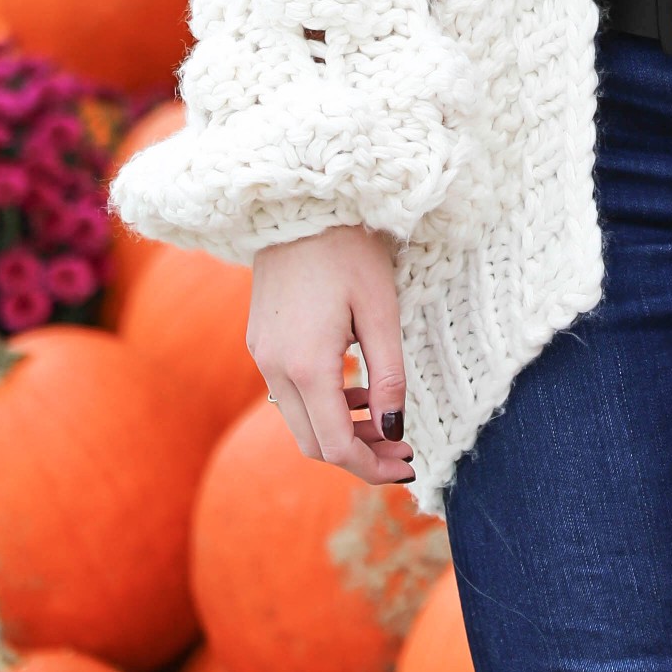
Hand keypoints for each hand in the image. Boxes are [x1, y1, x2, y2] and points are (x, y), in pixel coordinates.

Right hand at [247, 225, 414, 487]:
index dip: (374, 466)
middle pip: (314, 444)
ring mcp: (262, 357)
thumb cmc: (348, 250)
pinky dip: (322, 407)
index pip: (336, 446)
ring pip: (300, 423)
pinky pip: (289, 395)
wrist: (297, 205)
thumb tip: (393, 429)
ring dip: (340, 433)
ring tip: (384, 422)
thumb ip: (388, 375)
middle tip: (402, 451)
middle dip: (359, 457)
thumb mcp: (381, 311)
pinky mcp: (261, 344)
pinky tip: (355, 391)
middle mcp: (275, 368)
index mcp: (305, 365)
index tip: (410, 464)